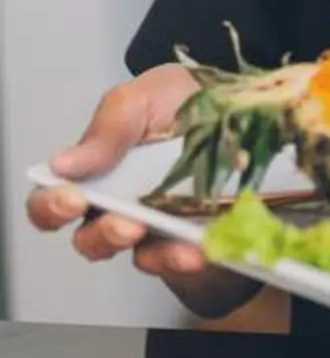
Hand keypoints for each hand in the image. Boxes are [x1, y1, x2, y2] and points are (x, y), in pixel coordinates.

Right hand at [25, 66, 248, 315]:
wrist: (251, 105)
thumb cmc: (186, 102)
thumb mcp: (145, 98)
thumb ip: (108, 128)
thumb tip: (63, 164)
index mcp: (99, 174)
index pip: (55, 202)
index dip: (51, 207)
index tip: (71, 198)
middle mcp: (124, 207)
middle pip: (92, 240)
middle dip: (104, 236)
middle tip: (127, 223)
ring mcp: (162, 228)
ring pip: (142, 257)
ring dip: (155, 254)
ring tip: (178, 244)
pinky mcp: (199, 240)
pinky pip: (190, 260)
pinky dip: (194, 256)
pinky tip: (202, 247)